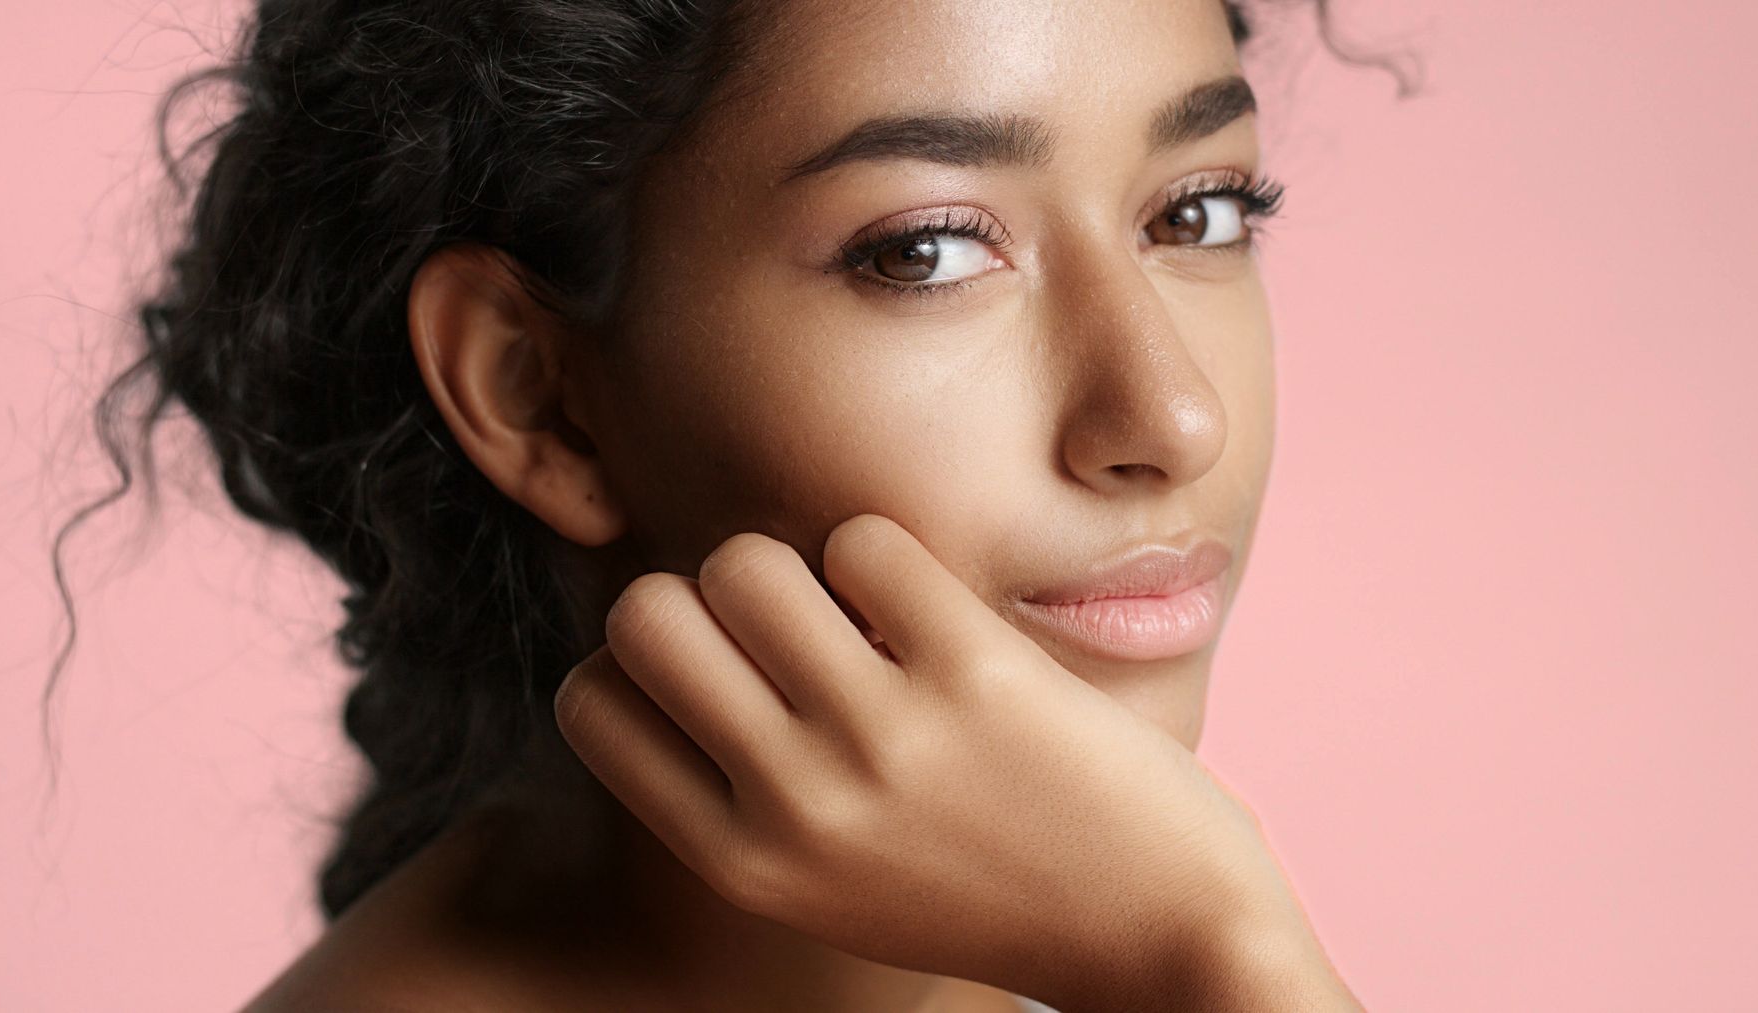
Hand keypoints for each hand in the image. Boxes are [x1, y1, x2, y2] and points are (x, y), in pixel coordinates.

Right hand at [553, 513, 1330, 1006]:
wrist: (1168, 939)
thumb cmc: (995, 899)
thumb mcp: (840, 885)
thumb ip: (753, 796)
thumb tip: (682, 639)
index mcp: (747, 864)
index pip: (590, 706)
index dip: (641, 662)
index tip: (718, 663)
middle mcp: (795, 804)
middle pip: (642, 613)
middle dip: (701, 594)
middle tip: (783, 624)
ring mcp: (882, 735)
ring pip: (745, 561)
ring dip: (798, 563)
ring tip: (863, 611)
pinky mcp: (973, 671)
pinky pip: (865, 540)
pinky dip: (889, 555)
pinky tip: (932, 608)